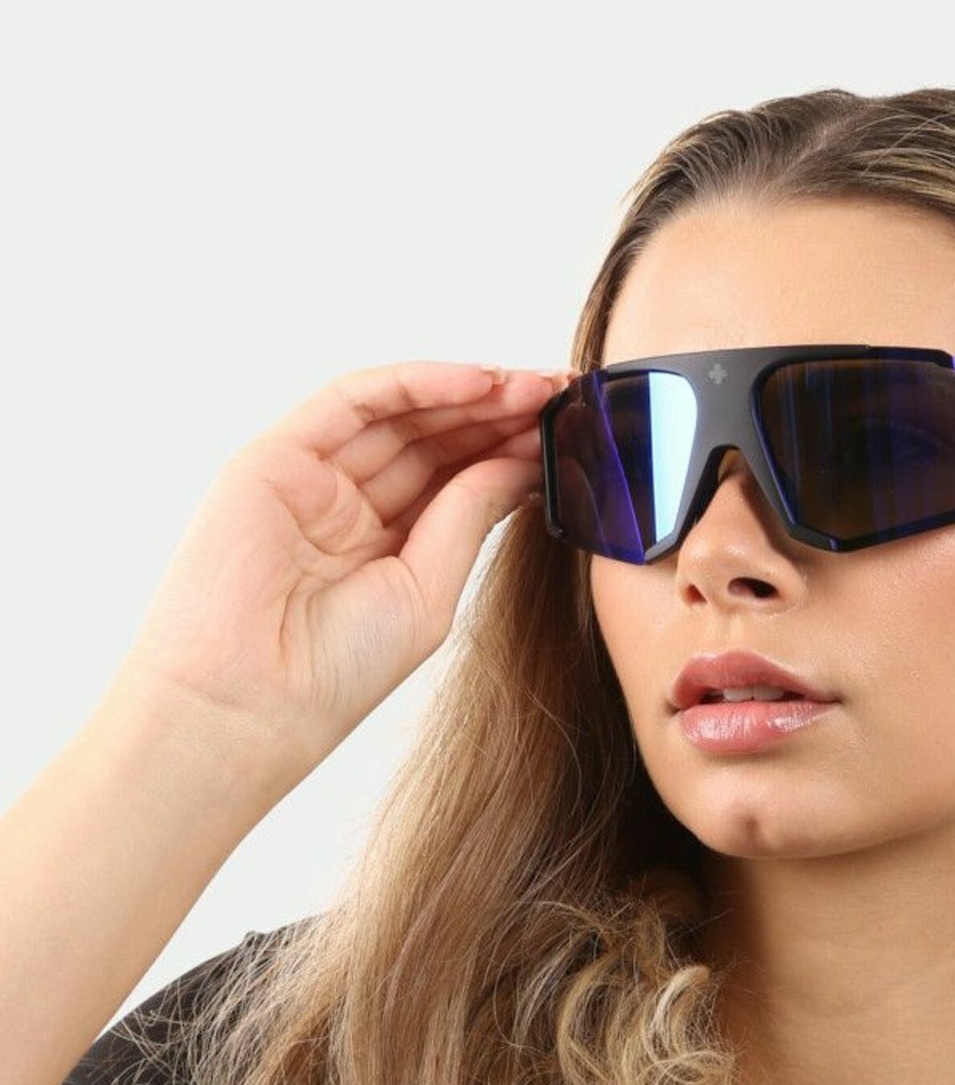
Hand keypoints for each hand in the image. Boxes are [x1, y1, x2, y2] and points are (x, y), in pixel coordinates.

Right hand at [115, 359, 578, 778]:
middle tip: (564, 394)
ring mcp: (311, 477)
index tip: (573, 433)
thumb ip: (468, 518)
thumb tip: (519, 463)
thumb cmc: (336, 672)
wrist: (252, 702)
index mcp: (386, 545)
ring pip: (401, 413)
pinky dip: (415, 383)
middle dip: (501, 414)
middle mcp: (348, 505)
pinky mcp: (276, 456)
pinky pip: (355, 400)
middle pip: (435, 439)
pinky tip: (476, 382)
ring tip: (534, 387)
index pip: (458, 479)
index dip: (513, 451)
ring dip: (470, 393)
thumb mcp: (429, 591)